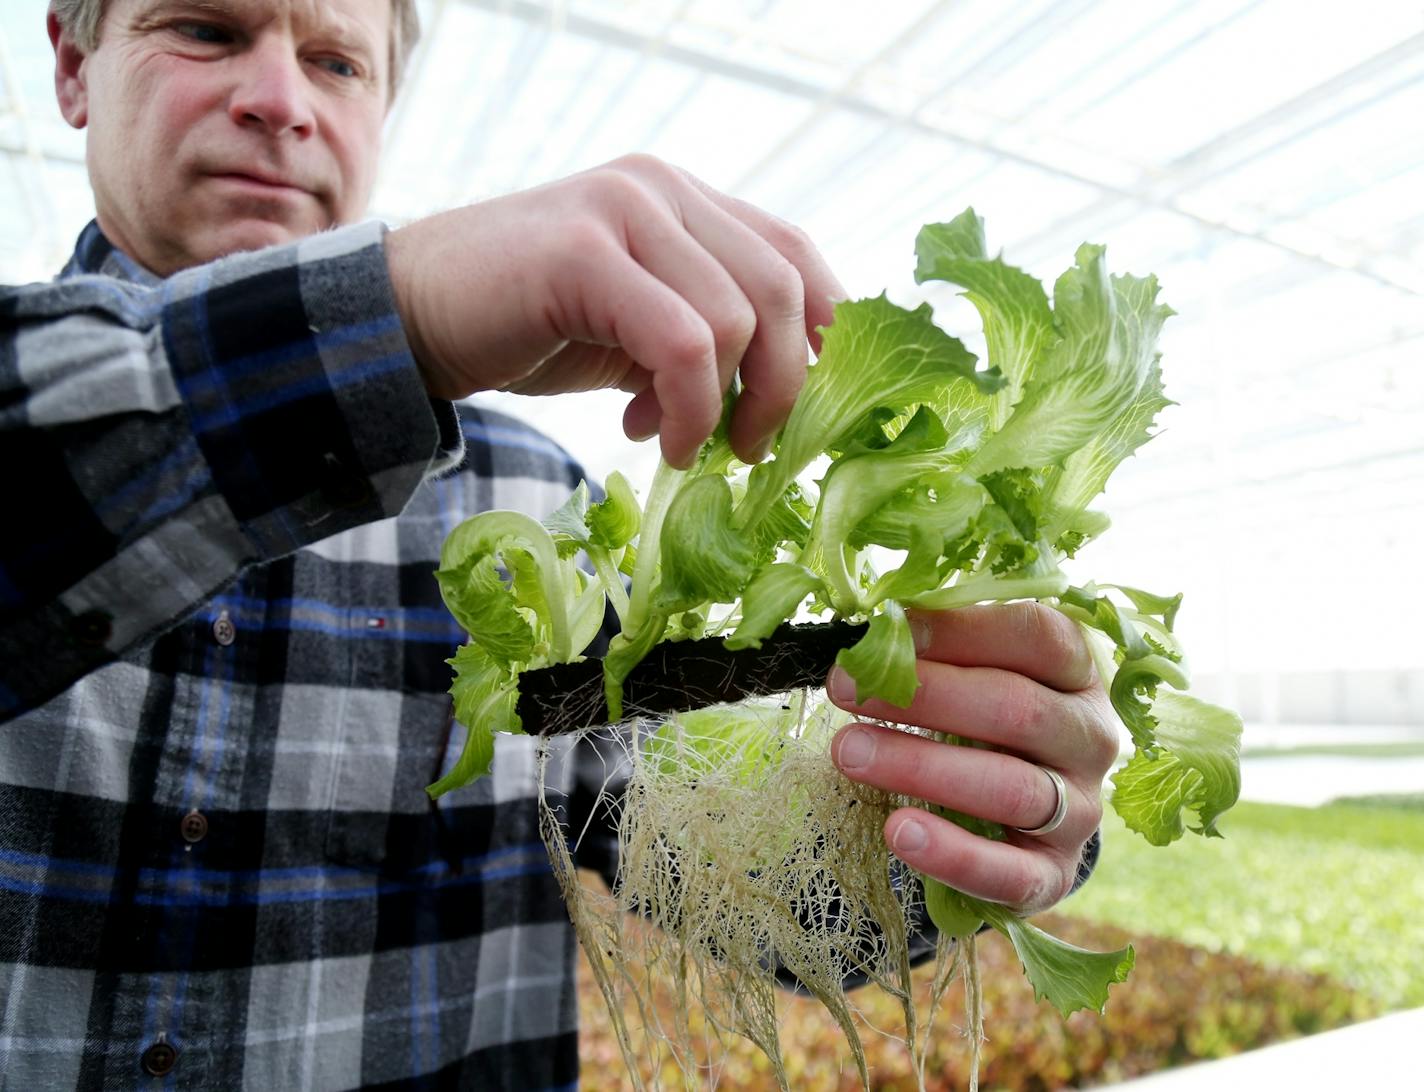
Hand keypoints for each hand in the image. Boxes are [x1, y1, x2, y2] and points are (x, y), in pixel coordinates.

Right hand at [385, 154, 843, 467]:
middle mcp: (662, 188)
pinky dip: (688, 408)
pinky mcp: (585, 252)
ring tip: (685, 445)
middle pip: (781, 287)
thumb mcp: (637, 331)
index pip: (793, 252)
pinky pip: (680, 342)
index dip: (822, 333)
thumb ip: (704, 340)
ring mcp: (623, 209)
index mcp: (684, 200)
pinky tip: (661, 439)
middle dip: (785, 386)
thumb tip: (779, 401)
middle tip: (753, 448)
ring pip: (734, 319)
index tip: (810, 407)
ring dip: (725, 406)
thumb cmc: (530, 329)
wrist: (412, 317)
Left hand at [827, 602, 1118, 915]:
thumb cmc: (990, 718)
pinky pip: (1012, 874)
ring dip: (921, 768)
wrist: (1031, 814)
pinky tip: (898, 831)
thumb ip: (942, 650)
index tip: (886, 631)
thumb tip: (875, 627)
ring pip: (1011, 789)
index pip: (1035, 636)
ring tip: (849, 752)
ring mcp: (1081, 810)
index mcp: (1078, 671)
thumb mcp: (981, 672)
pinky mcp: (1055, 873)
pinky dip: (954, 855)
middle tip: (846, 689)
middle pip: (1018, 709)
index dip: (960, 630)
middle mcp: (1091, 737)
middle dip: (925, 697)